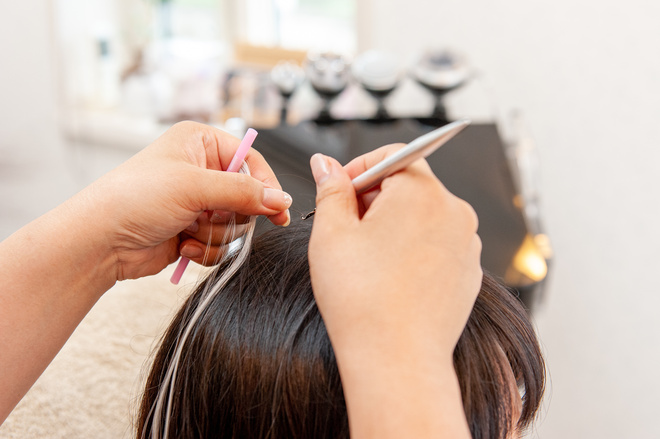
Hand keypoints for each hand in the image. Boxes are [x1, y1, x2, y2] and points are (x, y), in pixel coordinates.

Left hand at [82, 121, 291, 280]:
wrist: (101, 241)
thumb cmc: (135, 198)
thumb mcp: (194, 186)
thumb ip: (244, 192)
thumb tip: (281, 200)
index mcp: (200, 143)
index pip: (251, 160)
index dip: (265, 185)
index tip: (277, 210)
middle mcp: (201, 170)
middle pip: (248, 196)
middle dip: (230, 215)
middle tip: (209, 217)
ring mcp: (198, 203)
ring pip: (236, 224)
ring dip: (217, 235)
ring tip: (189, 232)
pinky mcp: (193, 231)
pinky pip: (222, 244)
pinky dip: (207, 250)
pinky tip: (183, 247)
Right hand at [307, 145, 481, 437]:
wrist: (397, 360)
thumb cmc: (363, 300)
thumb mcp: (331, 233)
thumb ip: (330, 188)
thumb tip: (326, 164)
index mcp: (422, 192)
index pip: (391, 156)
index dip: (358, 169)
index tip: (338, 190)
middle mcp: (454, 212)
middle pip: (409, 186)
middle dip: (374, 199)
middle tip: (346, 229)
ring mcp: (466, 244)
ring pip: (423, 217)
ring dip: (394, 226)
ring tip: (368, 260)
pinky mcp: (469, 273)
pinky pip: (437, 246)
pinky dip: (413, 251)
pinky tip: (390, 278)